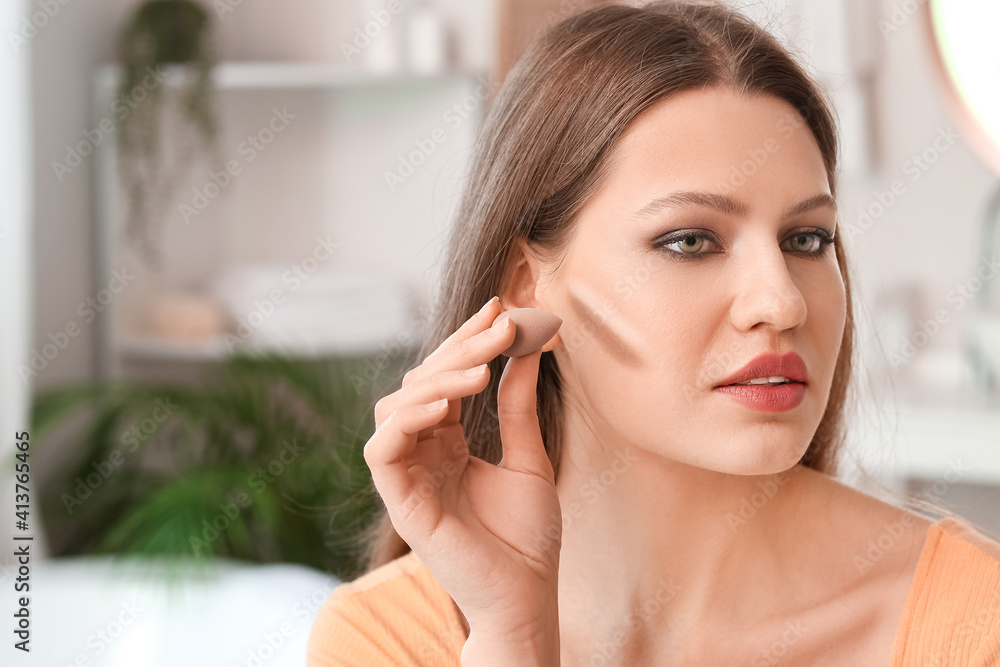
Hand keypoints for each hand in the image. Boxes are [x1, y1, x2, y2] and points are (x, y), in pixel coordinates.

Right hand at [365, 296, 562, 641]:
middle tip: (501, 324)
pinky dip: (407, 419)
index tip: (502, 308)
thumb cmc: (528, 536)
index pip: (447, 379)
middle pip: (421, 384)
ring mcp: (408, 476)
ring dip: (436, 381)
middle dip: (461, 350)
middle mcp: (422, 454)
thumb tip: (524, 346)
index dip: (469, 341)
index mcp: (448, 444)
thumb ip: (517, 404)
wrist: (527, 595)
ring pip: (396, 407)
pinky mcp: (399, 501)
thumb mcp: (528, 456)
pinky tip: (443, 405)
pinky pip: (382, 449)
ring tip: (482, 370)